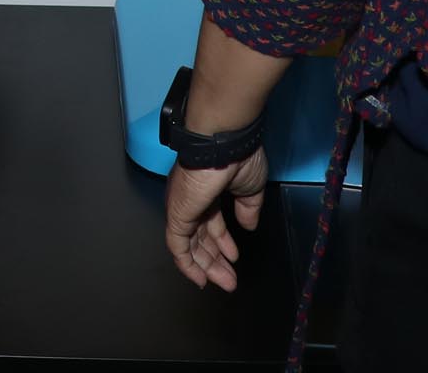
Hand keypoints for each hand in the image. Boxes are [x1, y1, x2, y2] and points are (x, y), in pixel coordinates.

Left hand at [162, 148, 269, 290]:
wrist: (223, 144)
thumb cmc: (238, 158)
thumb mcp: (250, 187)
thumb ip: (248, 208)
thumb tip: (249, 225)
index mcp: (207, 190)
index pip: (211, 222)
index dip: (222, 243)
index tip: (232, 258)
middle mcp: (191, 199)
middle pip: (200, 237)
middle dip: (216, 260)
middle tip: (230, 279)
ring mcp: (182, 207)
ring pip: (190, 244)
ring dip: (207, 266)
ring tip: (226, 282)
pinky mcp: (177, 214)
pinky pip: (178, 245)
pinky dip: (187, 264)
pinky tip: (200, 277)